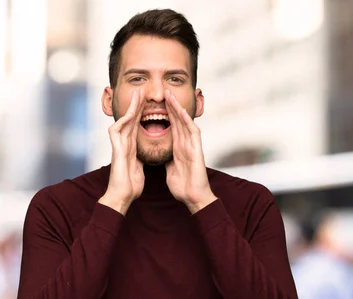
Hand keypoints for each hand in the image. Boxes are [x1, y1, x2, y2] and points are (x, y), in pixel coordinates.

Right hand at [100, 89, 145, 214]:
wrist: (123, 196)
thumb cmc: (130, 185)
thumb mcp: (139, 166)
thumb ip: (139, 156)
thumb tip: (143, 152)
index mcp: (130, 146)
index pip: (137, 125)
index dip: (142, 113)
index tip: (149, 102)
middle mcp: (123, 143)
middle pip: (130, 119)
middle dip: (136, 105)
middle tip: (142, 91)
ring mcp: (118, 145)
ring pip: (123, 121)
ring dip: (130, 108)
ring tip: (137, 95)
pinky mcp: (116, 150)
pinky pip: (117, 131)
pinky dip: (124, 121)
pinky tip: (130, 113)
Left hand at [164, 89, 216, 213]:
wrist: (192, 197)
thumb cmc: (183, 185)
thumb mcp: (170, 167)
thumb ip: (167, 157)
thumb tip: (160, 152)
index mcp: (178, 147)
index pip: (171, 126)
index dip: (164, 114)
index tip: (155, 103)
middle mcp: (186, 143)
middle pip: (177, 120)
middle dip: (171, 106)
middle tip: (164, 92)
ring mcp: (192, 145)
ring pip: (185, 122)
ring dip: (178, 108)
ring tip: (171, 96)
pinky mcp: (197, 150)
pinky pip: (192, 132)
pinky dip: (187, 121)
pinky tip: (181, 111)